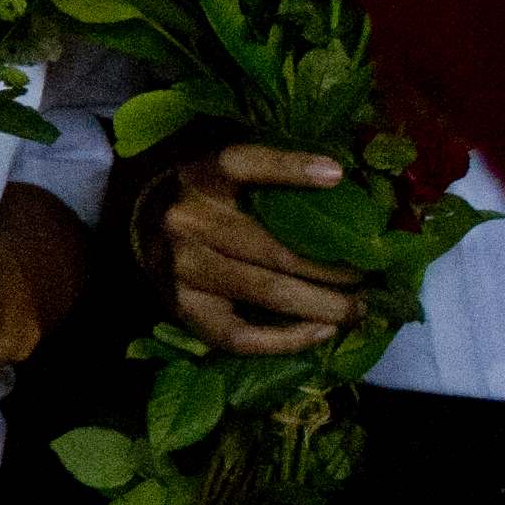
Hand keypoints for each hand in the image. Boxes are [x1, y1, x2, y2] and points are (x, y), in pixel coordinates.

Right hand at [153, 144, 366, 354]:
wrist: (134, 223)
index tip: (336, 175)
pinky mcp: (182, 306)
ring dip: (322, 305)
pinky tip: (318, 333)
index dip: (289, 169)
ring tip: (357, 309)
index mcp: (200, 177)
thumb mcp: (223, 169)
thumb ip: (269, 171)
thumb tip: (340, 177)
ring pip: (265, 291)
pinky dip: (284, 340)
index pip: (241, 164)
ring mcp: (183, 268)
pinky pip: (237, 335)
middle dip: (334, 268)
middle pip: (274, 247)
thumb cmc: (199, 195)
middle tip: (370, 277)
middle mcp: (187, 220)